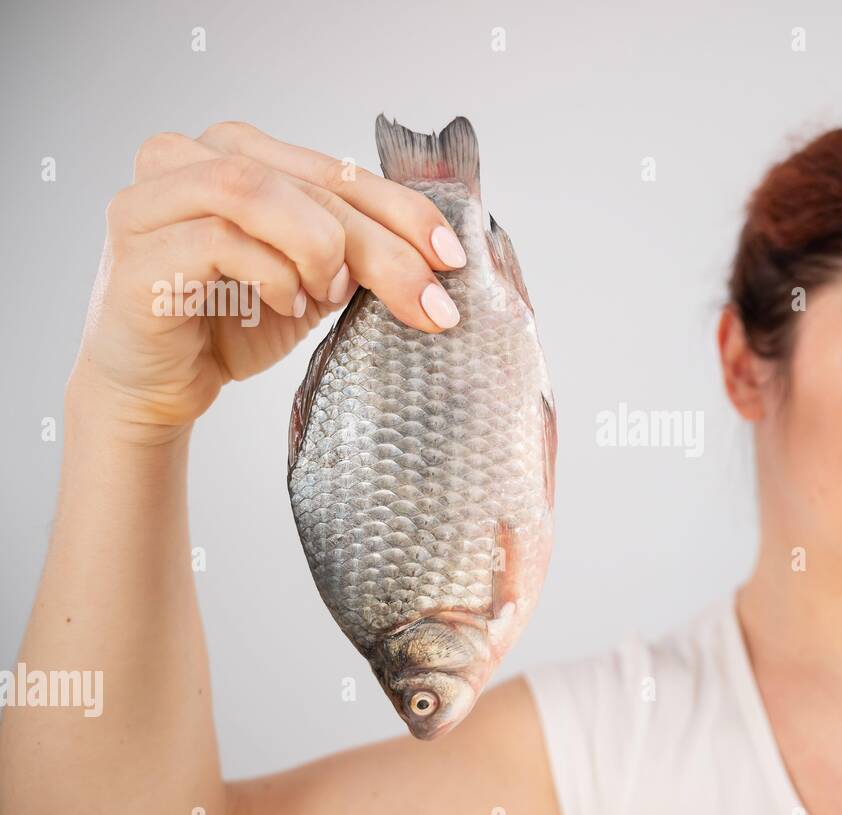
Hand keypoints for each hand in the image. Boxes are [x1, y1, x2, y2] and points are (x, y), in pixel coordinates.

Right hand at [72, 121, 468, 444]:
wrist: (158, 385)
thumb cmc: (233, 324)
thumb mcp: (312, 280)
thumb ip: (355, 250)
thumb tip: (437, 257)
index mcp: (238, 150)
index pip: (338, 169)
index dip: (403, 209)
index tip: (452, 257)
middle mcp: (185, 156)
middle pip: (308, 183)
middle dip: (383, 245)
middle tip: (429, 303)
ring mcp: (150, 198)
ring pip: (255, 190)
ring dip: (317, 246)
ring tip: (329, 293)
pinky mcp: (137, 249)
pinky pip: (218, 240)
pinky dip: (271, 274)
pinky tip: (287, 305)